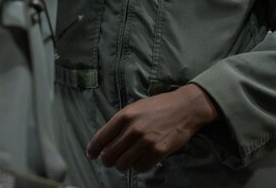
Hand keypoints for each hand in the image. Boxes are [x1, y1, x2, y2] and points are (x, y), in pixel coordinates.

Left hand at [86, 84, 218, 171]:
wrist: (184, 108)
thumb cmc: (157, 107)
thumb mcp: (134, 108)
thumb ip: (120, 123)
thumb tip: (106, 141)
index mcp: (124, 116)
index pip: (101, 138)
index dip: (93, 149)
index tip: (91, 155)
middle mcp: (133, 129)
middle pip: (109, 155)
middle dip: (107, 160)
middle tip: (110, 161)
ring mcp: (146, 141)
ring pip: (123, 164)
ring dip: (122, 165)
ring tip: (126, 161)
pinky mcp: (158, 151)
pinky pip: (140, 168)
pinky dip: (138, 167)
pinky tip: (140, 160)